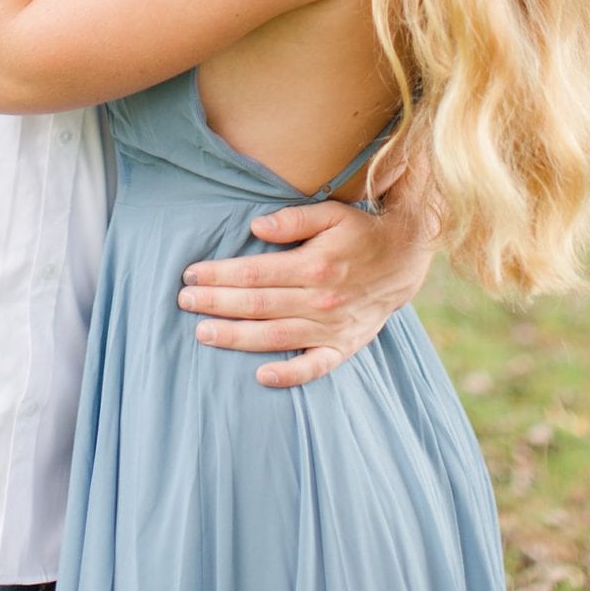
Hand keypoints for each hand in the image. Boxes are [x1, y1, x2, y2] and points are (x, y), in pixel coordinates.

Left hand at [177, 194, 433, 387]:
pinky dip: (290, 375)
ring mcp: (332, 328)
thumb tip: (255, 225)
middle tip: (183, 302)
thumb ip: (293, 220)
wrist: (405, 260)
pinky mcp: (344, 347)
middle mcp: (320, 299)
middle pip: (258, 305)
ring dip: (236, 337)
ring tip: (202, 334)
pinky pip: (315, 368)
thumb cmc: (360, 233)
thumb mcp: (331, 213)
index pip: (255, 272)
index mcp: (314, 265)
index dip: (220, 275)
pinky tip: (261, 376)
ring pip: (276, 337)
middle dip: (217, 303)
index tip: (191, 275)